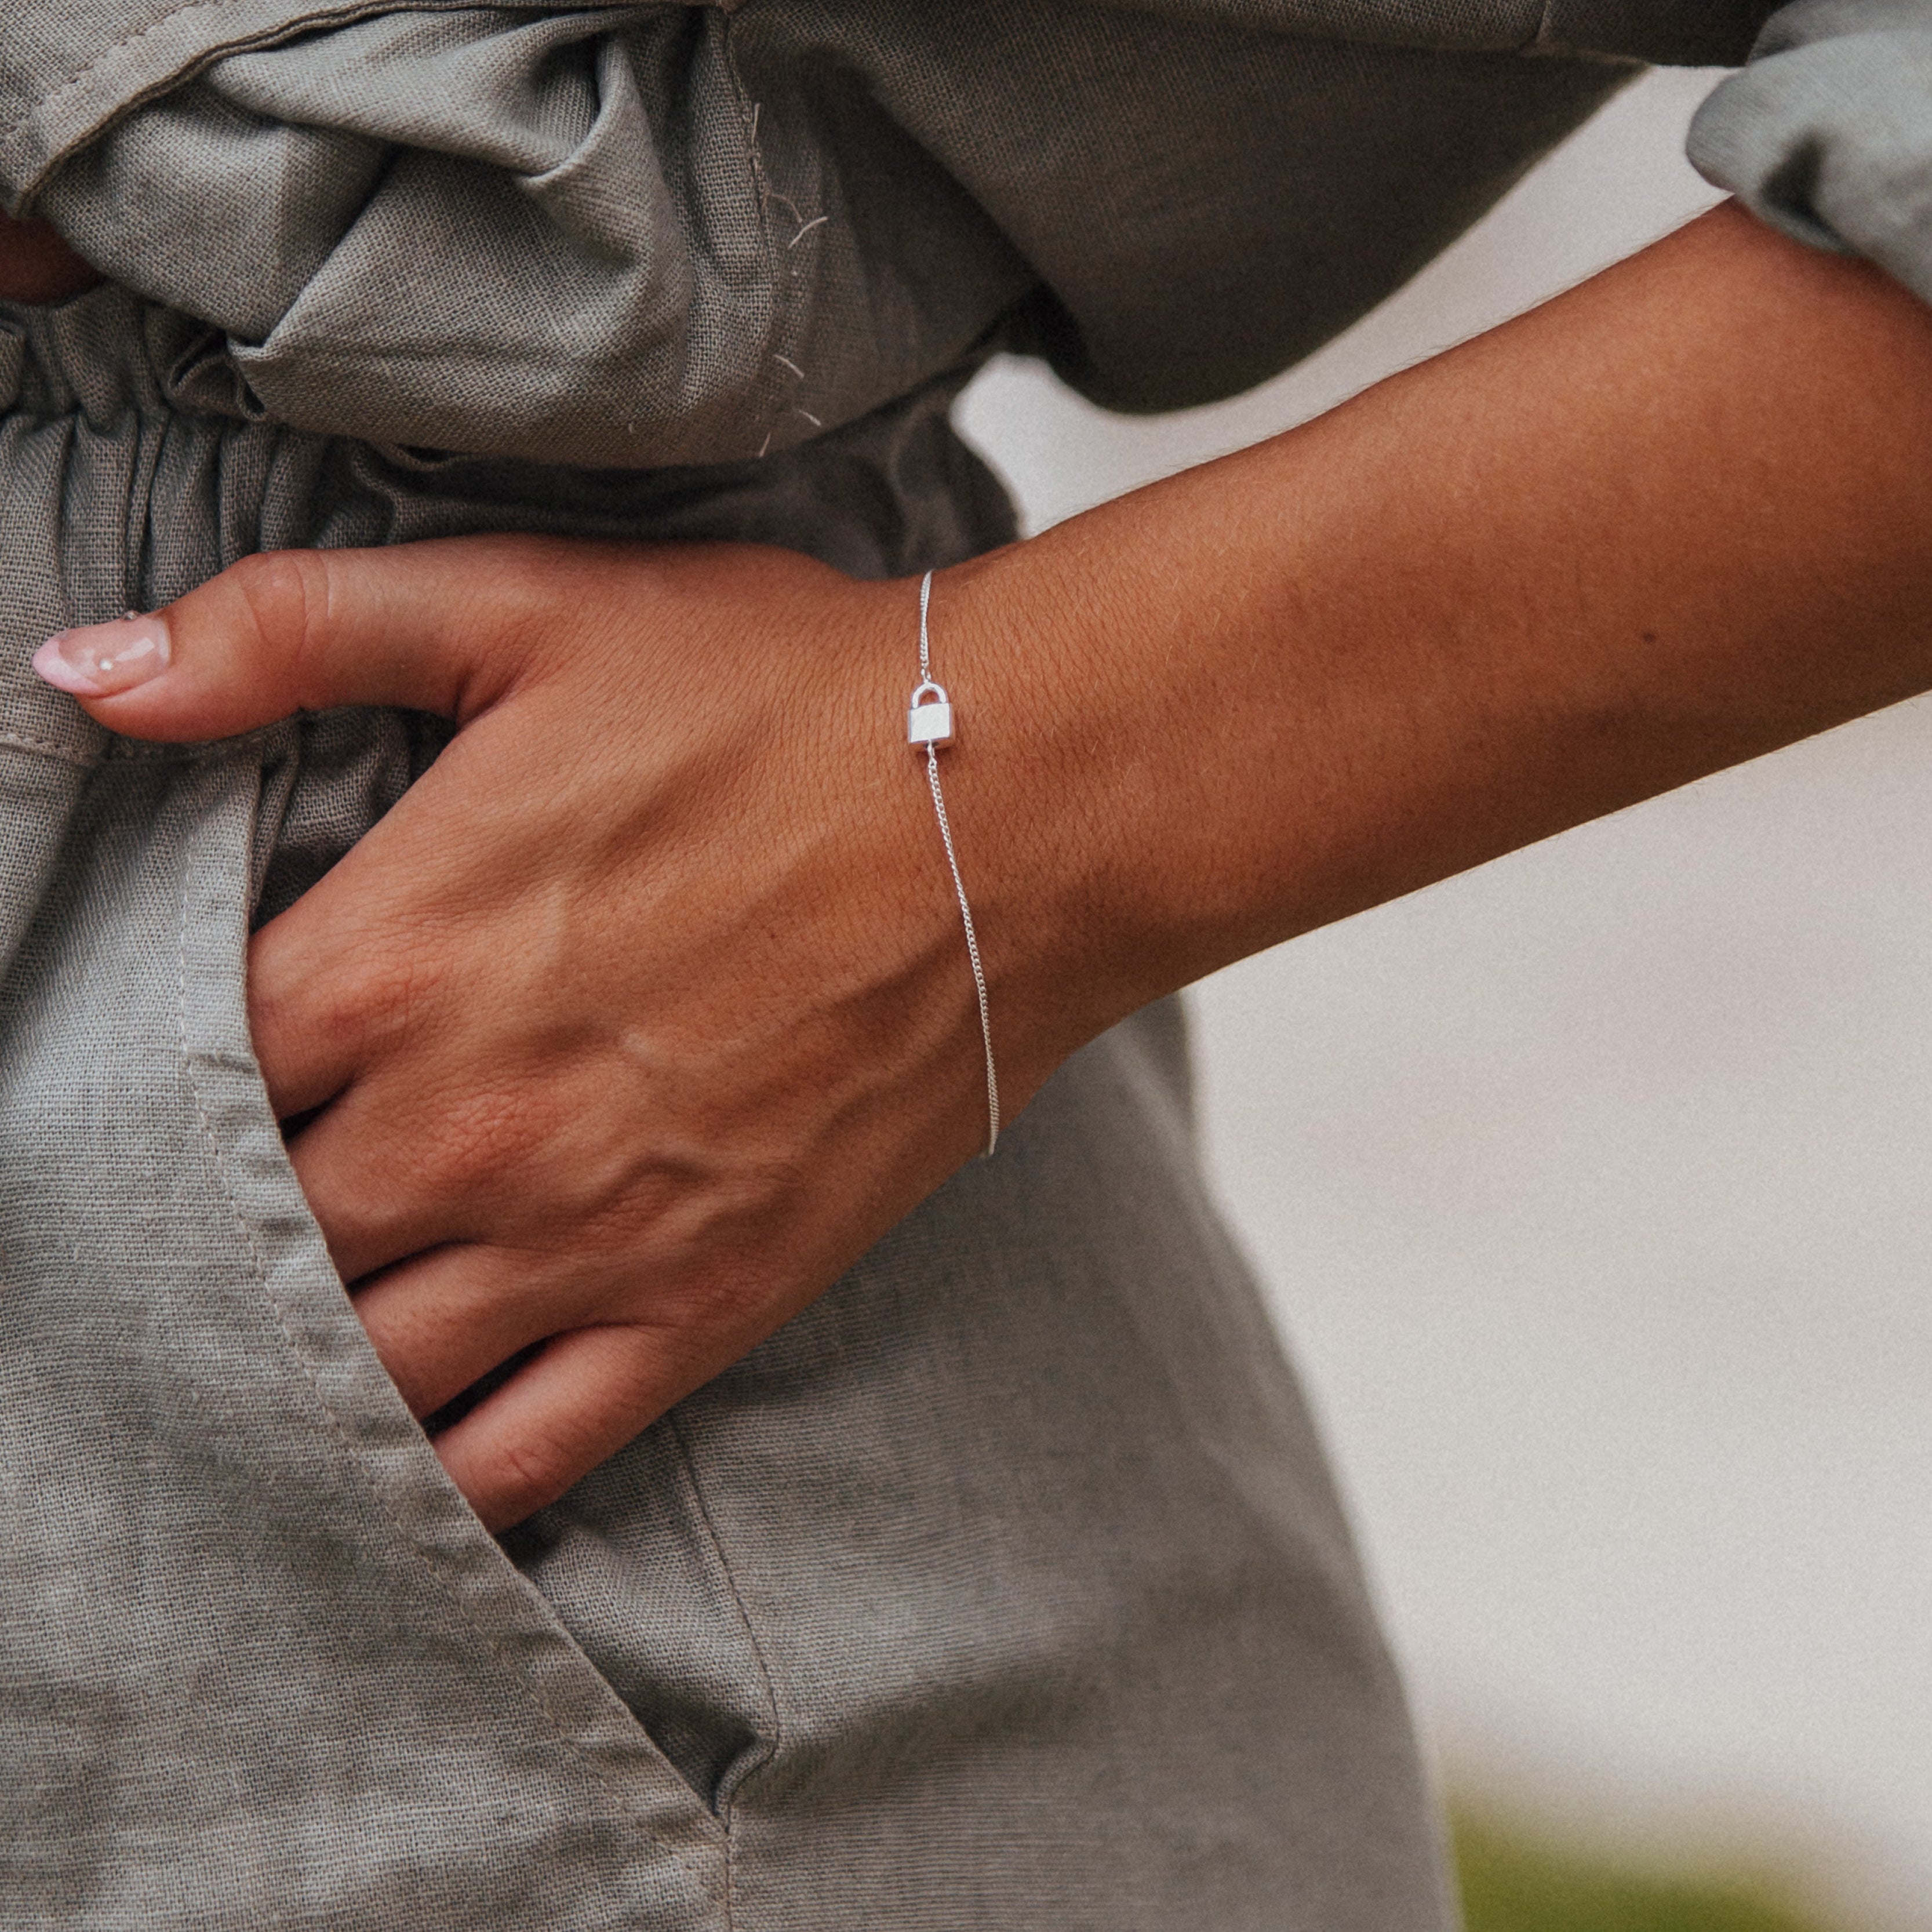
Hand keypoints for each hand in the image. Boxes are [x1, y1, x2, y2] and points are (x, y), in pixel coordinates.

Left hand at [37, 539, 1043, 1527]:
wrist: (1017, 810)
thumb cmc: (779, 700)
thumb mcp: (528, 609)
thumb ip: (289, 630)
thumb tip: (84, 670)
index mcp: (392, 957)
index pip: (173, 1082)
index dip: (145, 1090)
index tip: (171, 1085)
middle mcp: (464, 1125)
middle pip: (250, 1240)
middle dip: (221, 1225)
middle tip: (240, 1196)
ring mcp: (586, 1236)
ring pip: (363, 1368)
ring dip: (307, 1354)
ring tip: (301, 1321)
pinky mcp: (702, 1302)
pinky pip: (525, 1452)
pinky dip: (444, 1476)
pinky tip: (411, 1451)